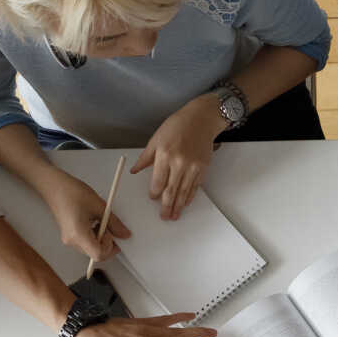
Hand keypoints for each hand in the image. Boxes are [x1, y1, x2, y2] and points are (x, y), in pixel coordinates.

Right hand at [41, 168, 131, 261]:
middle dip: (106, 244)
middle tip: (110, 229)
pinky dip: (93, 237)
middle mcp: (71, 241)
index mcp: (78, 235)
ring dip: (100, 240)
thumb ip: (114, 223)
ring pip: (90, 250)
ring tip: (99, 223)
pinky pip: (85, 243)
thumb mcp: (99, 206)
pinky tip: (94, 223)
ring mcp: (68, 240)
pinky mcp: (68, 236)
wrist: (54, 186)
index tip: (112, 234)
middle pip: (95, 255)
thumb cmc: (71, 192)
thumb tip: (124, 234)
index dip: (109, 247)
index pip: (98, 255)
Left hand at [133, 97, 222, 220]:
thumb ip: (146, 157)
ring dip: (179, 205)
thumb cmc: (177, 126)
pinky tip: (186, 203)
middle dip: (167, 206)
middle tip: (164, 217)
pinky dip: (190, 196)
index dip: (155, 192)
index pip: (158, 181)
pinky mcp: (202, 168)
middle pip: (171, 190)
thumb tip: (135, 171)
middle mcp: (179, 162)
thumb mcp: (156, 138)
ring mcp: (192, 166)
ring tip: (174, 215)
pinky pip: (195, 186)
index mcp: (164, 154)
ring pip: (184, 191)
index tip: (153, 198)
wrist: (201, 119)